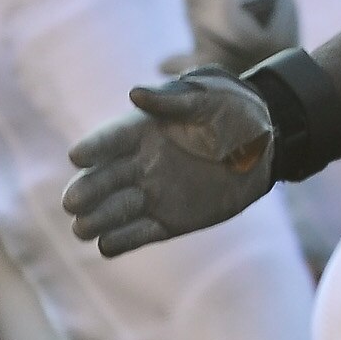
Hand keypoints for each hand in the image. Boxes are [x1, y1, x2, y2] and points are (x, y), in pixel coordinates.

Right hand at [63, 68, 275, 254]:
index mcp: (143, 131)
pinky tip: (106, 245)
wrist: (267, 146)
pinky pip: (139, 233)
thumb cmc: (236, 112)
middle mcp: (140, 163)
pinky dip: (122, 240)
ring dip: (96, 220)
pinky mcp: (169, 220)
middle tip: (72, 202)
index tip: (77, 156)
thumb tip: (135, 94)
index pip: (111, 139)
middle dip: (86, 190)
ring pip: (114, 210)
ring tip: (82, 228)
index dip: (95, 148)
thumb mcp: (211, 97)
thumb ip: (174, 100)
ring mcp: (152, 193)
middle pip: (103, 179)